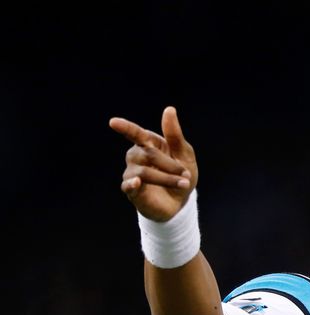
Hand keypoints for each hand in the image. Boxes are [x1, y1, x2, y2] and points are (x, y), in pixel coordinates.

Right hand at [110, 106, 197, 221]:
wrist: (182, 200)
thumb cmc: (182, 173)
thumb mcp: (185, 154)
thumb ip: (175, 134)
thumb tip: (169, 109)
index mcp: (149, 144)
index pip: (136, 133)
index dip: (125, 127)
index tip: (113, 122)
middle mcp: (136, 156)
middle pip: (148, 154)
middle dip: (170, 165)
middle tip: (186, 174)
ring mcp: (132, 173)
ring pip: (143, 172)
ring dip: (166, 178)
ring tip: (184, 183)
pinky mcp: (132, 191)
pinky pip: (128, 185)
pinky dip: (132, 184)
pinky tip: (137, 183)